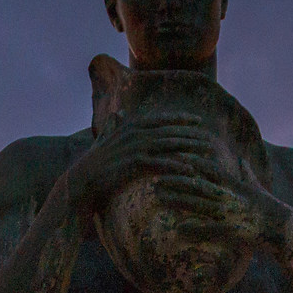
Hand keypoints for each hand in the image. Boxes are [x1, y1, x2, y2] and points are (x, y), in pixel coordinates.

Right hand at [65, 111, 224, 216]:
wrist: (83, 179)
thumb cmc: (95, 162)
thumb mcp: (106, 138)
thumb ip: (114, 125)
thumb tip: (118, 112)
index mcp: (130, 125)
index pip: (161, 119)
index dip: (180, 118)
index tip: (197, 120)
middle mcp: (134, 132)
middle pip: (169, 130)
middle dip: (191, 132)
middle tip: (209, 137)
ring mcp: (135, 146)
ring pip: (169, 144)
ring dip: (189, 147)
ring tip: (207, 152)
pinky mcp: (135, 162)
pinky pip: (162, 163)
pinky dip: (177, 166)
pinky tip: (191, 171)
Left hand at [147, 165, 289, 249]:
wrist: (283, 228)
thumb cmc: (270, 207)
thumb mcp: (257, 187)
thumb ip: (247, 173)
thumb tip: (242, 160)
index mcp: (233, 184)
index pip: (208, 168)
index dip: (189, 161)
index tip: (172, 155)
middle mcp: (229, 196)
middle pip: (197, 184)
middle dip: (176, 180)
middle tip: (156, 175)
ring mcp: (229, 213)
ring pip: (198, 204)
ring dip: (177, 200)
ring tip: (159, 196)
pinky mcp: (231, 230)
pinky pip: (209, 230)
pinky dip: (194, 229)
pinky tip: (179, 229)